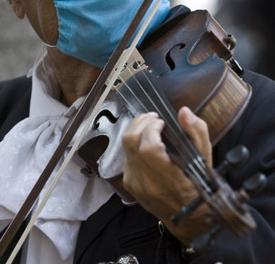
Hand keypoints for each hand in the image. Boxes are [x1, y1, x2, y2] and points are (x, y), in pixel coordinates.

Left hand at [122, 107, 211, 244]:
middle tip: (153, 118)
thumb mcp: (205, 158)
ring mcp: (135, 184)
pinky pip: (125, 157)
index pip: (148, 147)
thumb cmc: (199, 187)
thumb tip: (184, 112)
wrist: (189, 218)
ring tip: (150, 126)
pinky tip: (146, 142)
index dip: (151, 129)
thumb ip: (196, 132)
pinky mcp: (129, 184)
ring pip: (124, 147)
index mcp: (168, 178)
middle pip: (130, 142)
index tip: (162, 122)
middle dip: (141, 123)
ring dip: (136, 131)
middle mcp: (147, 182)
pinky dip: (134, 144)